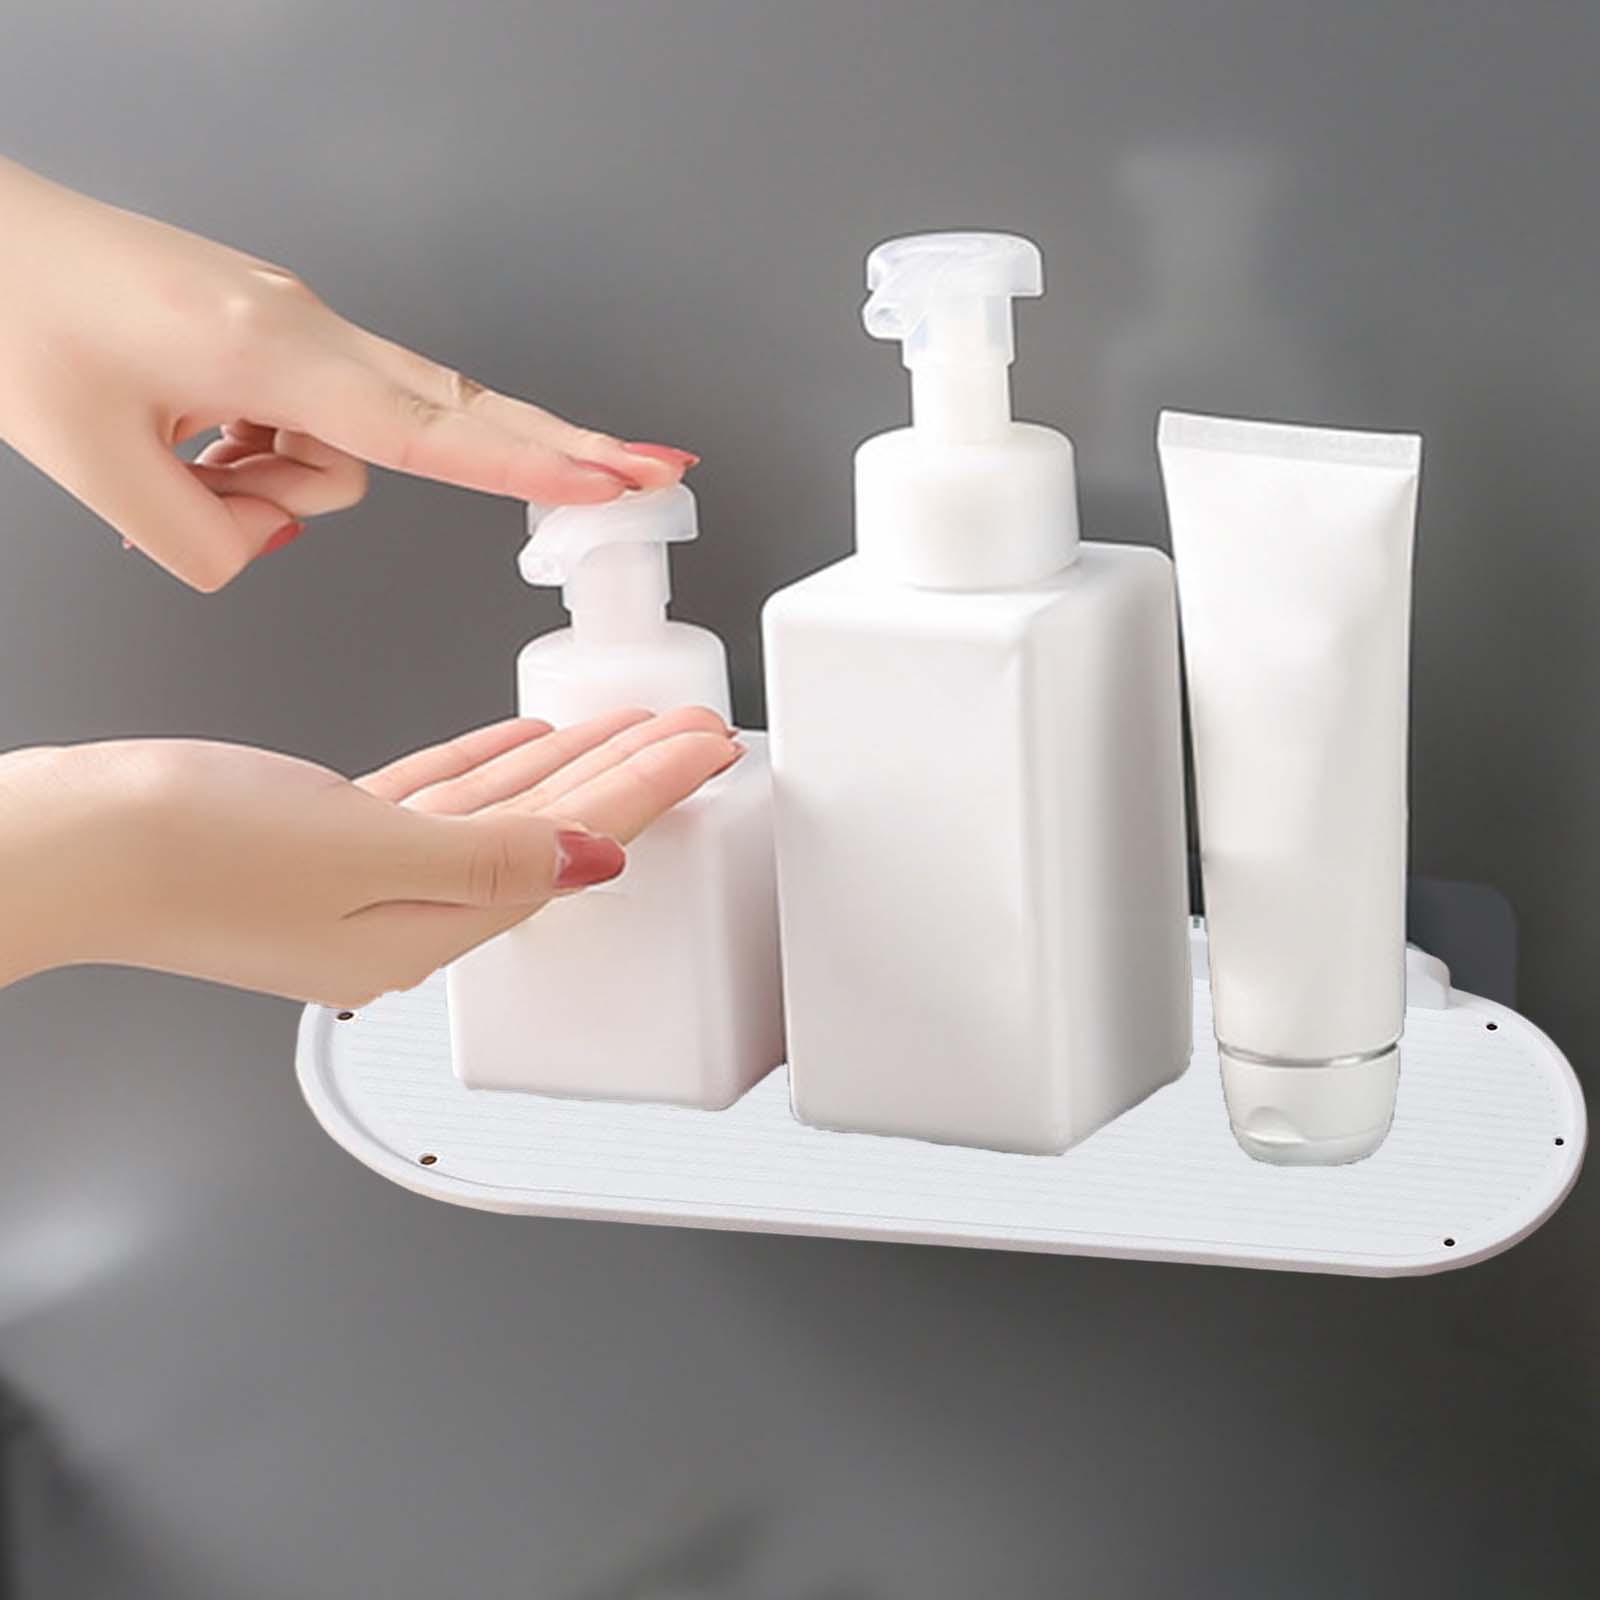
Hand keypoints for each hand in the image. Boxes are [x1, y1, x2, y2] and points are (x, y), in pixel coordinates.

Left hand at [0, 156, 697, 591]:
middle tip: (651, 471)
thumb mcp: (95, 472)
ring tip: (188, 459)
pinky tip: (194, 436)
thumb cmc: (15, 316)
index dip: (538, 465)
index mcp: (270, 352)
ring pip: (351, 445)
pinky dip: (264, 453)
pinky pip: (310, 421)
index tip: (620, 482)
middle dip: (550, 447)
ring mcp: (293, 326)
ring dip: (280, 479)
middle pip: (458, 408)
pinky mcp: (274, 334)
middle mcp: (302, 330)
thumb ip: (206, 541)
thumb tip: (270, 544)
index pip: (434, 431)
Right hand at [0, 708, 737, 1005]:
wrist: (68, 846)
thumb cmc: (193, 851)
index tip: (707, 750)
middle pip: (550, 833)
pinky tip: (523, 741)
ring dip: (567, 766)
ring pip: (499, 811)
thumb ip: (490, 856)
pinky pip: (434, 802)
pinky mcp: (325, 841)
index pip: (573, 849)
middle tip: (695, 731)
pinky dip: (485, 769)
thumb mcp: (364, 851)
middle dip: (629, 777)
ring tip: (632, 725)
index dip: (648, 793)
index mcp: (429, 928)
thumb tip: (596, 862)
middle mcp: (408, 915)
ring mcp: (366, 880)